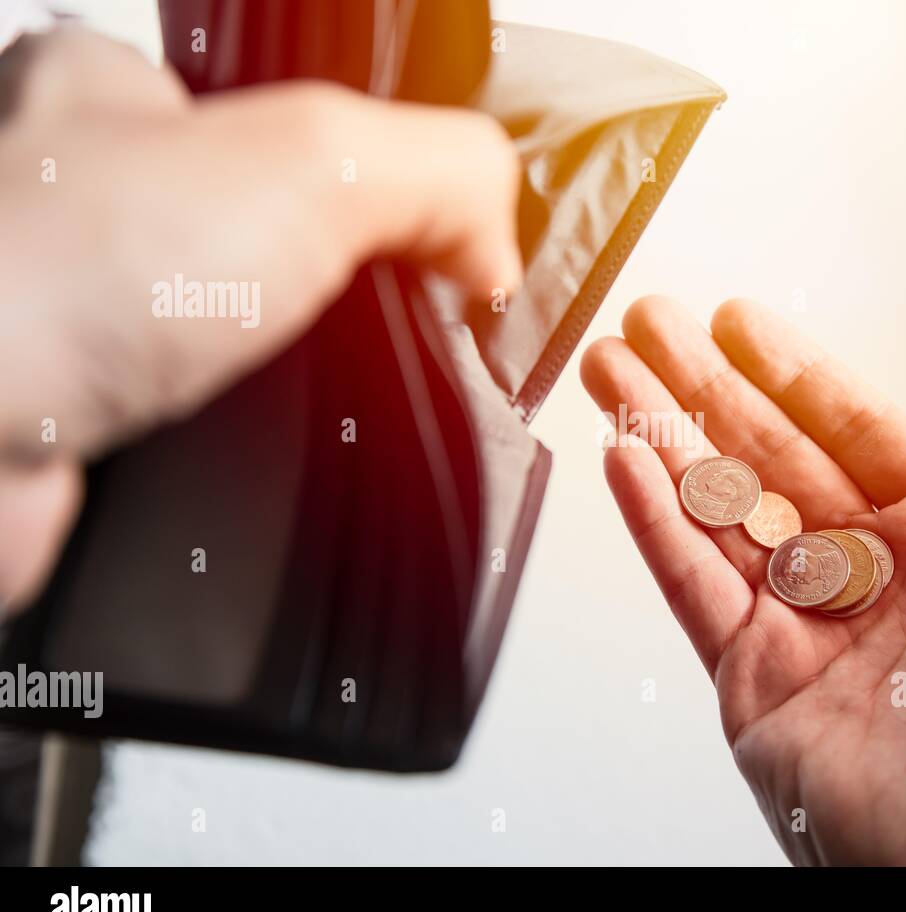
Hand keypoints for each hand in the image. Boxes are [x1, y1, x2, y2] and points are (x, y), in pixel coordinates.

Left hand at [0, 26, 519, 607]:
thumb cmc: (52, 277)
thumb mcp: (314, 160)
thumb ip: (442, 169)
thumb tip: (493, 250)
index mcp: (108, 100)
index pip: (276, 121)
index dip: (375, 179)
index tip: (440, 240)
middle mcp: (77, 205)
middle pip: (268, 240)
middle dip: (343, 291)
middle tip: (392, 327)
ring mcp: (75, 320)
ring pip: (242, 346)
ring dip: (306, 379)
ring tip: (335, 400)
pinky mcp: (84, 427)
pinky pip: (210, 433)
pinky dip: (259, 450)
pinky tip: (275, 456)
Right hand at [581, 295, 905, 865]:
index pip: (854, 426)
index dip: (792, 368)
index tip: (738, 319)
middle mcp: (874, 578)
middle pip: (772, 457)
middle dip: (705, 386)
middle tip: (651, 323)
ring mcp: (809, 631)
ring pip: (720, 510)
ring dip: (664, 436)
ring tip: (613, 373)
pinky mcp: (757, 685)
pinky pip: (694, 587)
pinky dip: (655, 524)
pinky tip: (625, 460)